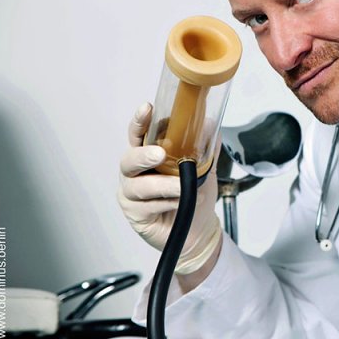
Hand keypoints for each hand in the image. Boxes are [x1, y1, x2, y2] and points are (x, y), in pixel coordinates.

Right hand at [117, 102, 220, 271]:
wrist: (198, 229)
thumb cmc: (195, 194)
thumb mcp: (204, 167)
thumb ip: (205, 146)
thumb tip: (210, 123)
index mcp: (148, 153)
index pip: (139, 133)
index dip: (140, 121)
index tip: (147, 108)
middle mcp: (136, 171)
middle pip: (129, 159)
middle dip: (143, 155)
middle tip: (159, 154)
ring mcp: (132, 193)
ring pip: (138, 186)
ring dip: (162, 185)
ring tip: (181, 188)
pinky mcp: (134, 213)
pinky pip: (145, 206)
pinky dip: (165, 203)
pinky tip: (178, 204)